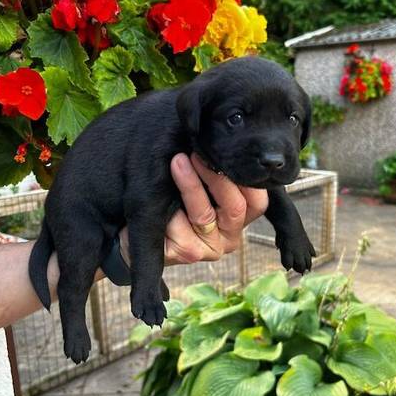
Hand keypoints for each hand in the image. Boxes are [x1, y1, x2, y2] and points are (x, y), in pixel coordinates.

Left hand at [119, 153, 267, 266]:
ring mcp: (209, 249)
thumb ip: (211, 172)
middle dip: (216, 177)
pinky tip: (160, 197)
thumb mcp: (198, 186)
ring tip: (177, 162)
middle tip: (197, 154)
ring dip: (190, 185)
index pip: (257, 202)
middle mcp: (229, 237)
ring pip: (205, 214)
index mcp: (238, 219)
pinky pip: (179, 227)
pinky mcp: (186, 255)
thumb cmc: (173, 201)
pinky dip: (169, 209)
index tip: (226, 152)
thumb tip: (215, 141)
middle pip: (236, 207)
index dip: (247, 179)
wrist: (138, 232)